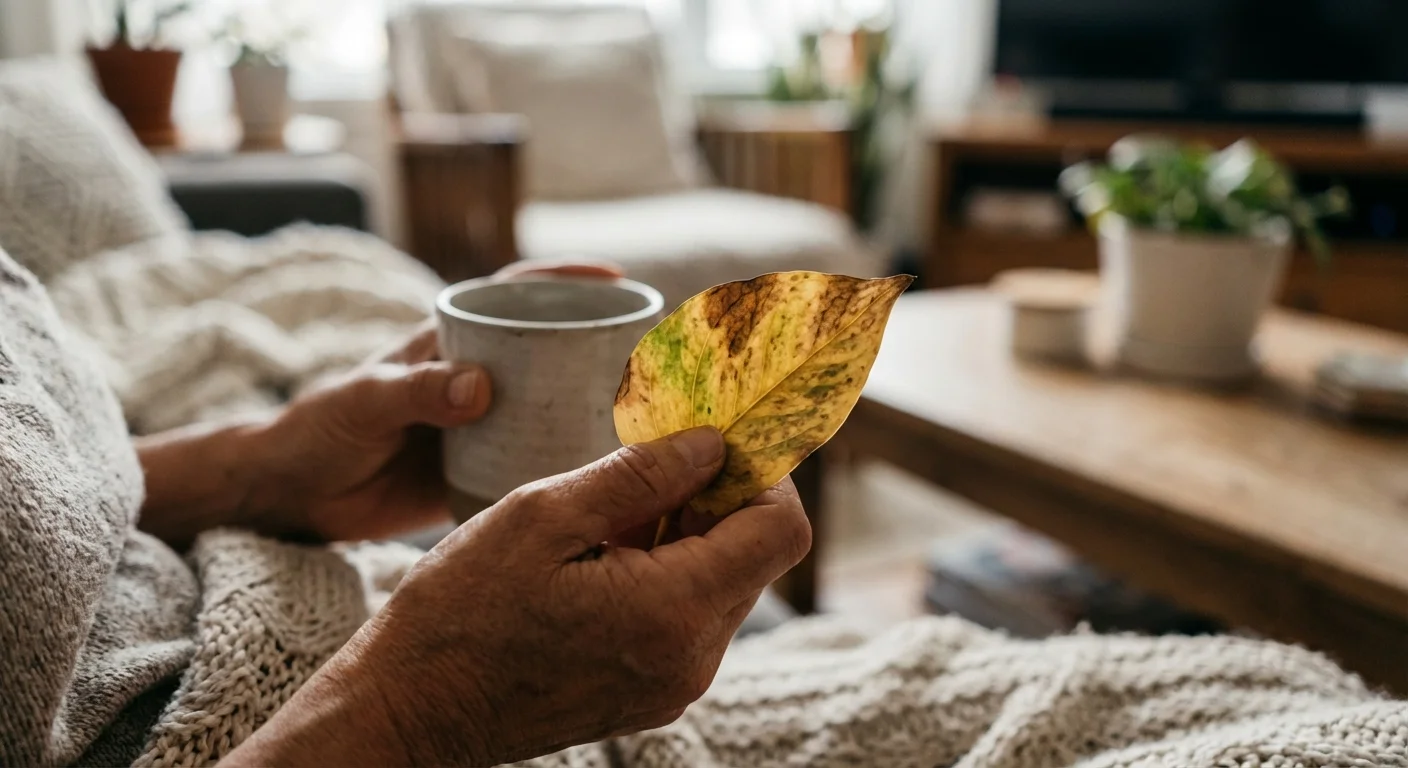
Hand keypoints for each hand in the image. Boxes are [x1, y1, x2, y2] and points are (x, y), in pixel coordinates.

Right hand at [224, 427, 811, 766]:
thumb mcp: (544, 516)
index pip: (783, 531)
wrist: (410, 709)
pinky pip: (690, 621)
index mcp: (674, 610)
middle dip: (717, 501)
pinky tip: (602, 560)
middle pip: (757, 557)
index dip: (763, 475)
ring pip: (723, 586)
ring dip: (687, 538)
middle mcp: (691, 659)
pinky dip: (667, 577)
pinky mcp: (651, 696)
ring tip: (609, 519)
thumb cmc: (460, 610)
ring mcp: (673, 686)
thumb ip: (640, 475)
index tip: (715, 443)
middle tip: (650, 466)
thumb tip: (712, 443)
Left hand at [245, 261, 622, 541]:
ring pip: (552, 404)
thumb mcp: (363, 403)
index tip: (615, 275)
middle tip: (655, 357)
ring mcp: (484, 424)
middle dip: (601, 343)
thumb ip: (417, 391)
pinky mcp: (482, 469)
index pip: (513, 293)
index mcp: (450, 341)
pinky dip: (570, 464)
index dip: (564, 278)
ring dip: (595, 406)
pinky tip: (609, 475)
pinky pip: (536, 460)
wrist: (295, 496)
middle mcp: (478, 376)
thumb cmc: (319, 430)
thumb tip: (481, 386)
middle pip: (551, 347)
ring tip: (651, 417)